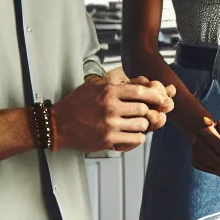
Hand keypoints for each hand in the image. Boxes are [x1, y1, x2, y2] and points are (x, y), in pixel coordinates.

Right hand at [55, 69, 174, 151]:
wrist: (59, 124)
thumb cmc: (78, 103)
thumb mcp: (95, 85)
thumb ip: (117, 80)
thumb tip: (141, 79)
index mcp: (108, 91)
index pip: (141, 92)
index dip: (155, 95)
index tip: (160, 98)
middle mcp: (110, 107)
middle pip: (143, 109)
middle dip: (148, 111)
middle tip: (146, 113)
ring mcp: (109, 125)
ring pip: (141, 125)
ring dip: (143, 124)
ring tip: (136, 123)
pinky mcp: (107, 140)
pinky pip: (135, 139)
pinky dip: (138, 137)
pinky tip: (132, 133)